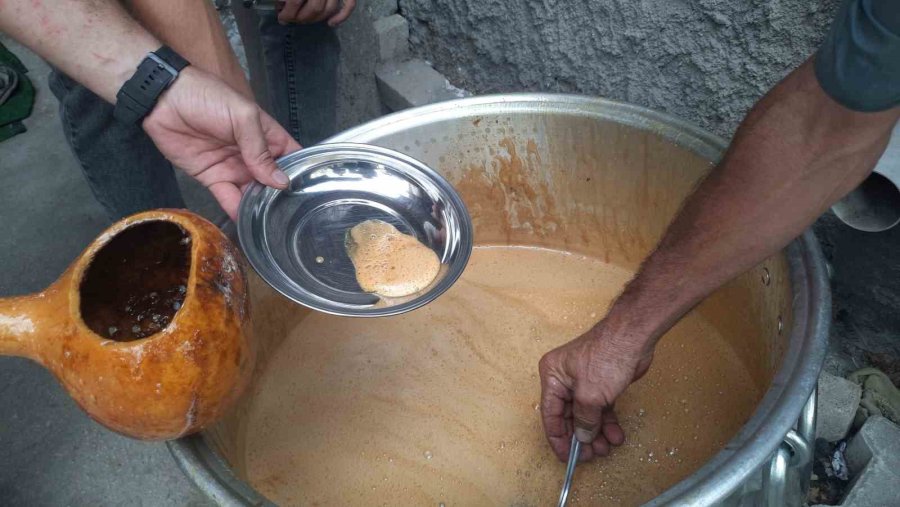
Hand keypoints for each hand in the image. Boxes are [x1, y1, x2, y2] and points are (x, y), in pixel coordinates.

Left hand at [142, 67, 300, 219]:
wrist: (164, 100)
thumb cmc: (208, 98)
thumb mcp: (242, 116)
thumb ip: (260, 149)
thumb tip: (280, 181)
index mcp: (266, 135)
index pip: (291, 157)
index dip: (301, 173)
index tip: (313, 193)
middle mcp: (253, 155)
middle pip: (273, 181)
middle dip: (281, 197)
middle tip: (293, 216)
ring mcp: (233, 168)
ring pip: (253, 193)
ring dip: (261, 206)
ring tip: (271, 223)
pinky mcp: (212, 178)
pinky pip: (228, 197)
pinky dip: (237, 209)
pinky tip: (247, 222)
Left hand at [277, 0, 356, 26]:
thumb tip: (280, 4)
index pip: (295, 1)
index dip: (287, 13)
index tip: (281, 17)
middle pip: (314, 8)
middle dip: (300, 18)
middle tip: (290, 19)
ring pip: (328, 9)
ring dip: (315, 19)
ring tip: (304, 19)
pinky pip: (349, 4)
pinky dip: (342, 16)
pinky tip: (331, 24)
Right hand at [538, 324, 653, 461]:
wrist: (633, 337)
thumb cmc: (606, 355)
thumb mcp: (590, 394)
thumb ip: (584, 420)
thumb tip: (582, 437)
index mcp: (552, 376)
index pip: (550, 414)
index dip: (558, 438)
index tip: (566, 457)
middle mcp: (564, 379)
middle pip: (569, 417)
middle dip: (581, 437)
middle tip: (592, 455)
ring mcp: (584, 381)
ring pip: (587, 415)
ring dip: (596, 433)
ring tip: (606, 448)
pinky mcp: (601, 383)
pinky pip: (600, 409)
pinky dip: (607, 423)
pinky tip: (616, 435)